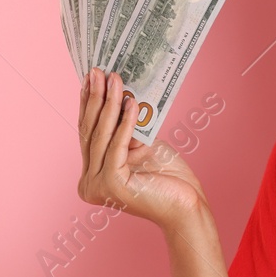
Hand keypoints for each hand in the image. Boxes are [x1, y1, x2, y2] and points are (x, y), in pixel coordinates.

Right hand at [77, 67, 208, 231]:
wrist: (188, 206)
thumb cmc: (168, 178)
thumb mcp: (140, 146)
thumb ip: (123, 129)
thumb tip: (115, 94)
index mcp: (92, 175)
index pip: (87, 133)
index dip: (88, 103)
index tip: (91, 77)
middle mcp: (88, 183)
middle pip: (91, 132)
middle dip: (95, 98)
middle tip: (98, 71)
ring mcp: (97, 186)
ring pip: (102, 135)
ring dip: (109, 103)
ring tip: (114, 78)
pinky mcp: (112, 184)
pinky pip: (118, 145)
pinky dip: (125, 123)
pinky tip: (130, 103)